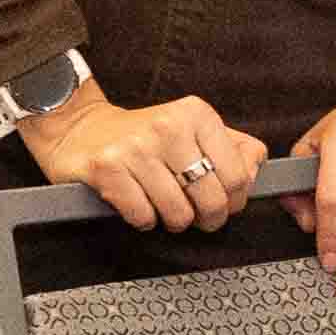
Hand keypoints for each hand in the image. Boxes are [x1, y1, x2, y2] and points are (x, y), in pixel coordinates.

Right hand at [22, 87, 266, 236]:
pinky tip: (138, 202)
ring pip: (178, 215)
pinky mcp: (107, 169)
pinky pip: (143, 217)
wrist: (79, 129)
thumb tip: (256, 173)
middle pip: (211, 200)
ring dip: (173, 220)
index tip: (224, 201)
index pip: (237, 176)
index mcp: (196, 114)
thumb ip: (235, 148)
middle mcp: (168, 127)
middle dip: (208, 218)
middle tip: (197, 214)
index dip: (234, 200)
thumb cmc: (144, 135)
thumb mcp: (194, 128)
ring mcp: (136, 148)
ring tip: (163, 205)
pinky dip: (144, 220)